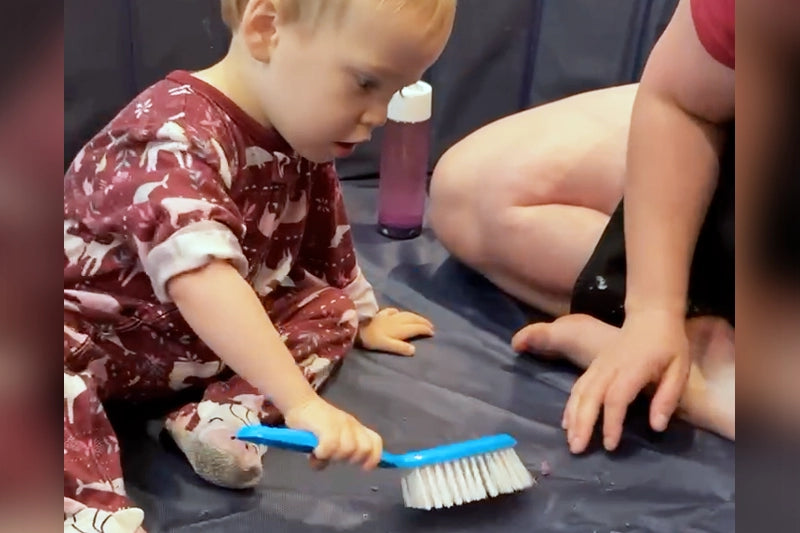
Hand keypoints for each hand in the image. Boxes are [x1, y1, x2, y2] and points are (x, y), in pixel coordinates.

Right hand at [283, 396, 382, 470]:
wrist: (300, 402)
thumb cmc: (313, 422)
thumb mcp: (327, 437)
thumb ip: (330, 451)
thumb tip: (321, 464)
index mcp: (355, 428)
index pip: (375, 442)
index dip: (374, 458)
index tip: (364, 468)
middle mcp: (351, 425)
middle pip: (364, 449)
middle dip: (351, 459)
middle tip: (334, 456)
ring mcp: (340, 424)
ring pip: (348, 449)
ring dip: (334, 456)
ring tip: (321, 452)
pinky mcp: (326, 425)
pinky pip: (331, 445)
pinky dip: (324, 453)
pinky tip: (316, 451)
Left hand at [358, 308, 433, 355]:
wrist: (357, 327)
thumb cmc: (372, 340)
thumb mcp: (387, 346)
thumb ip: (401, 347)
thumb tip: (414, 350)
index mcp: (400, 328)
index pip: (416, 327)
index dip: (425, 329)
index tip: (432, 333)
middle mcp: (398, 320)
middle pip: (414, 319)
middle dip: (423, 322)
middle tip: (431, 326)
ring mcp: (389, 316)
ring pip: (406, 314)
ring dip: (415, 316)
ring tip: (420, 319)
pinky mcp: (381, 313)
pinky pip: (393, 311)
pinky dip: (399, 312)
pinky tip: (398, 313)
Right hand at [563, 310, 689, 453]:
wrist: (650, 316)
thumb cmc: (667, 345)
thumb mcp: (678, 369)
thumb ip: (667, 398)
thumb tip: (657, 426)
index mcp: (633, 369)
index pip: (616, 398)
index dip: (611, 422)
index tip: (610, 444)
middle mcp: (610, 367)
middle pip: (590, 396)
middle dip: (582, 423)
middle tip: (577, 449)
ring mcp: (598, 365)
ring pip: (579, 391)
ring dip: (572, 417)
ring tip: (570, 440)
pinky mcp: (593, 366)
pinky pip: (577, 386)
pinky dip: (570, 405)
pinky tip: (567, 422)